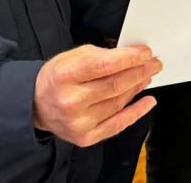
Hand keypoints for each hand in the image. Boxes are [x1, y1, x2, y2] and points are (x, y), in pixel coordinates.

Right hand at [32, 44, 160, 146]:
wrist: (36, 105)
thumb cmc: (57, 78)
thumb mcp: (72, 57)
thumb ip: (101, 56)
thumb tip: (132, 56)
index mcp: (65, 75)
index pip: (105, 65)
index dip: (130, 58)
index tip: (146, 53)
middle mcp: (70, 101)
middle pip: (115, 85)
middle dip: (140, 71)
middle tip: (154, 63)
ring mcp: (78, 122)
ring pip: (118, 102)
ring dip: (138, 87)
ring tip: (147, 76)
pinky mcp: (85, 137)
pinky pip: (118, 124)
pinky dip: (137, 112)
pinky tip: (147, 100)